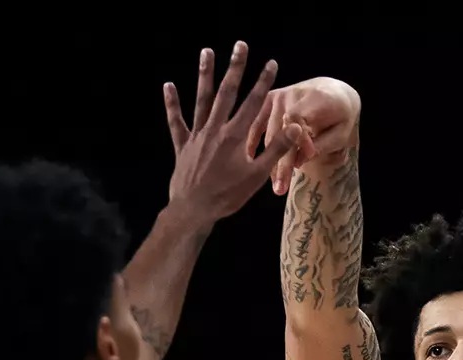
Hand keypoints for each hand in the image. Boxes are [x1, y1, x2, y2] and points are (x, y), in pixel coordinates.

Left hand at [162, 43, 301, 227]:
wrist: (194, 210)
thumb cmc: (228, 195)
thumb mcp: (257, 175)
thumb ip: (275, 149)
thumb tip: (294, 127)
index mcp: (235, 136)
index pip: (254, 103)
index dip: (263, 82)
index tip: (271, 63)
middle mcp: (215, 129)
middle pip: (226, 92)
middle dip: (235, 68)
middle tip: (240, 45)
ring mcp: (197, 135)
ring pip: (201, 99)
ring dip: (205, 75)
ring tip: (207, 51)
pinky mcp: (183, 145)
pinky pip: (176, 121)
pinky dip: (172, 103)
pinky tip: (168, 85)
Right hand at [246, 77, 359, 196]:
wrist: (333, 93)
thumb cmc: (340, 117)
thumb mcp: (341, 132)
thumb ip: (323, 144)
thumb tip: (300, 160)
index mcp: (316, 98)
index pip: (298, 119)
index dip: (298, 141)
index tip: (303, 163)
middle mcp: (294, 93)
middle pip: (282, 131)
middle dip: (281, 162)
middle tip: (280, 189)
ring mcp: (279, 95)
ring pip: (270, 133)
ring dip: (270, 160)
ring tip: (274, 185)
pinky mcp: (269, 100)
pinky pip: (257, 124)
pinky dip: (253, 142)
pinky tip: (250, 161)